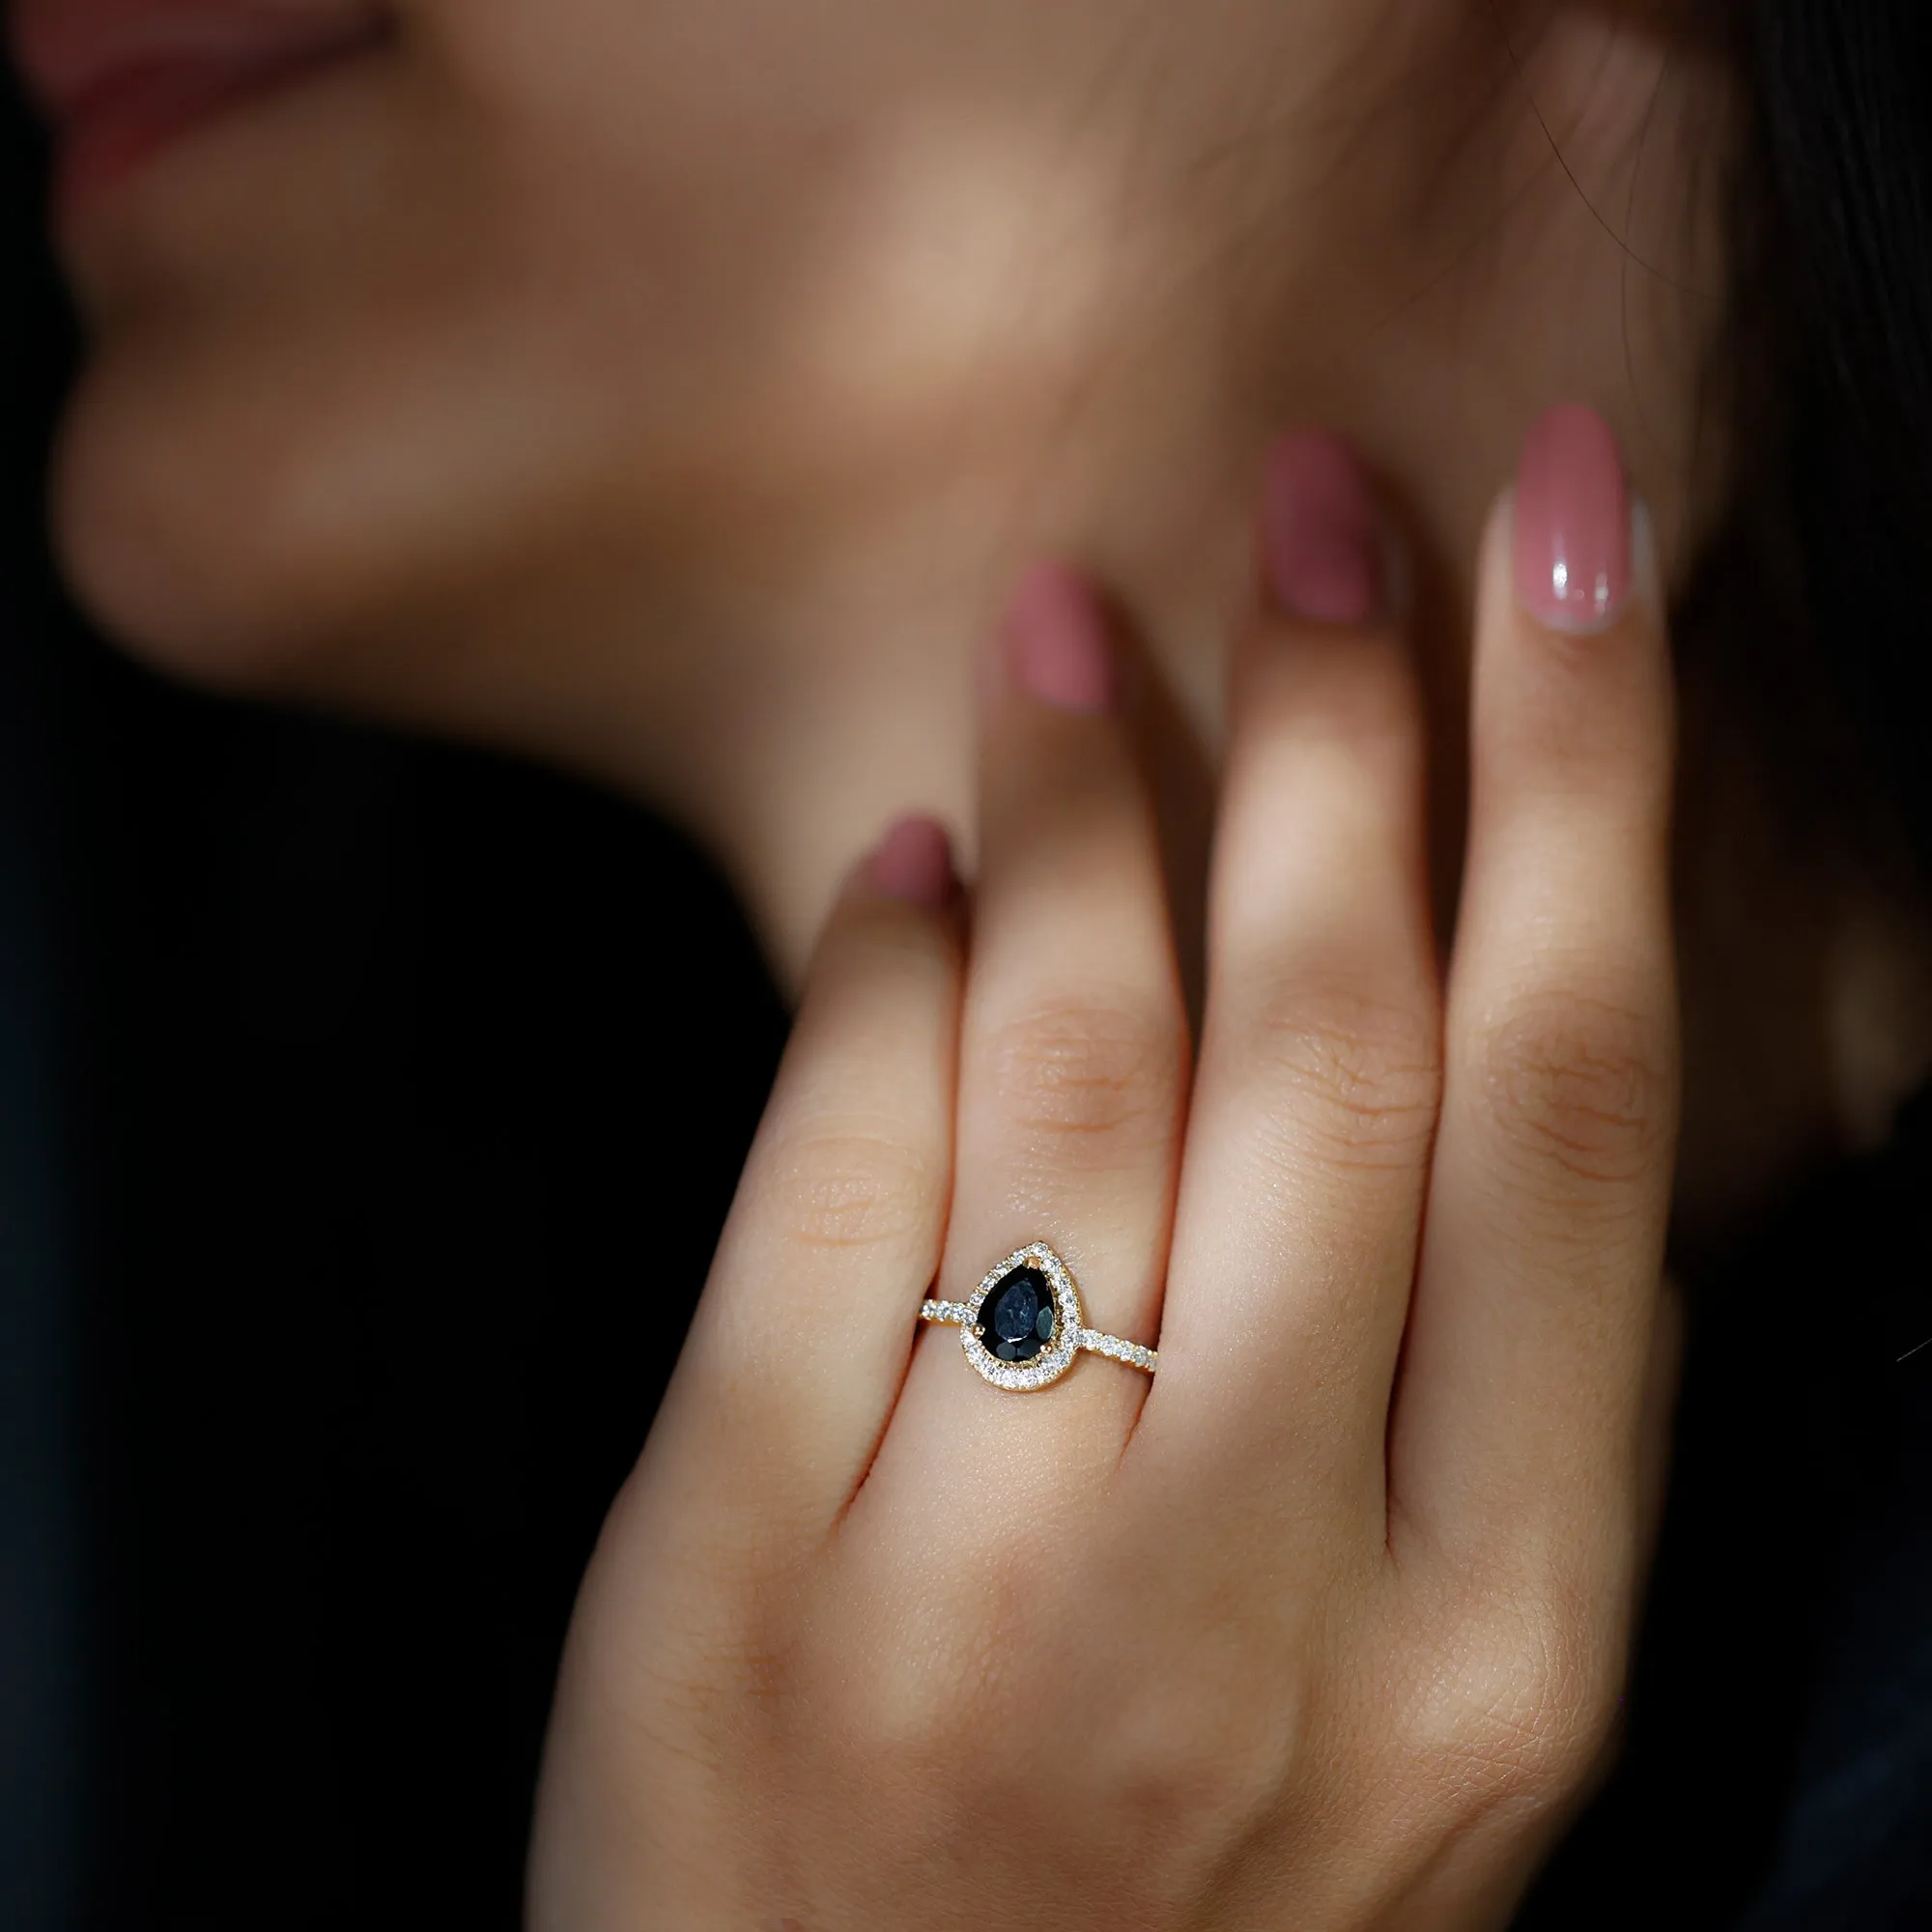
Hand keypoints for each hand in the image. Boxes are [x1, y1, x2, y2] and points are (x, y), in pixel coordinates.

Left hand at [529, 407, 1678, 1929]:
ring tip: (1079, 618)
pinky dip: (878, 989)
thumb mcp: (1417, 1701)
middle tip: (1325, 508)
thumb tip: (1437, 1013)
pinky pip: (826, 1195)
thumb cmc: (1183, 1901)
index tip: (1570, 549)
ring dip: (1096, 809)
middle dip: (1352, 737)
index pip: (1568, 1117)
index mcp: (1495, 1632)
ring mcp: (982, 1584)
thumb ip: (1450, 1393)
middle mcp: (1262, 1598)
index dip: (1582, 791)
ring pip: (1076, 1084)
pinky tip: (914, 864)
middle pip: (1339, 1054)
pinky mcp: (740, 1577)